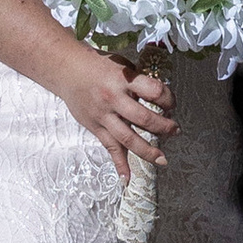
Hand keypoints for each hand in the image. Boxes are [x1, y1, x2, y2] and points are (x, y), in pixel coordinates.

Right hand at [59, 51, 175, 182]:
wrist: (67, 69)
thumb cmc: (98, 64)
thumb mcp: (121, 65)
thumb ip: (137, 80)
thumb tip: (157, 96)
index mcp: (123, 80)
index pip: (154, 91)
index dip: (168, 99)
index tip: (172, 104)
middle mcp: (114, 99)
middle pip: (144, 118)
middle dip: (164, 127)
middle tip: (175, 131)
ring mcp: (103, 115)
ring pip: (128, 138)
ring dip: (148, 150)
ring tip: (162, 159)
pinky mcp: (95, 127)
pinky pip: (109, 147)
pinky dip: (119, 164)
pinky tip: (127, 178)